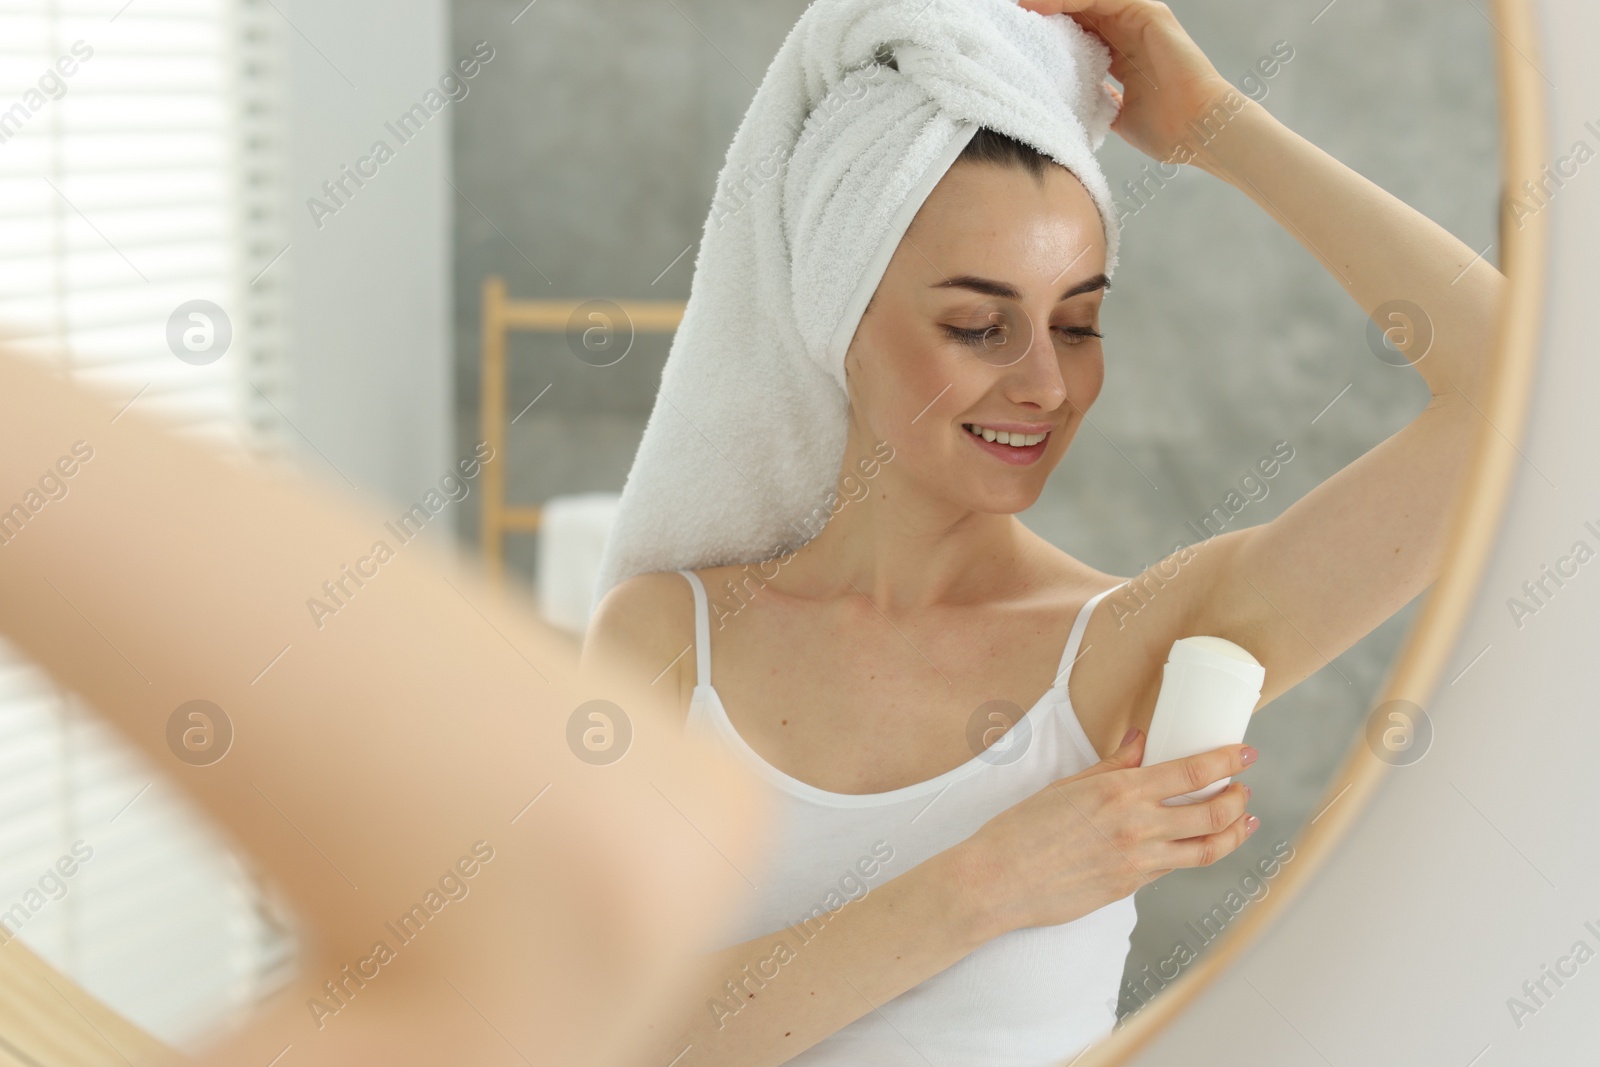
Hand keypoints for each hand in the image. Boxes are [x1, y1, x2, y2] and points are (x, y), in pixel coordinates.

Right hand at [953, 729, 1258, 935]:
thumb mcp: (1068, 785)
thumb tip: (1141, 740)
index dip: (1226, 761)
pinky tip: (1198, 844)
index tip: (1245, 753)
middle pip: (1213, 813)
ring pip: (1207, 849)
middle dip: (1238, 799)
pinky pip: (1174, 868)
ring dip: (1233, 833)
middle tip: (1244, 789)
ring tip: (1243, 821)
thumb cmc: (1023, 829)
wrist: (999, 880)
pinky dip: (1195, 853)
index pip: (1193, 773)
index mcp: (1121, 792)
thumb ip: (1112, 765)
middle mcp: (1138, 827)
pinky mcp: (1131, 887)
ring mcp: (1139, 862)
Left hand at [1017, 0, 1240, 165]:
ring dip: (1051, 2)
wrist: (1199, 131)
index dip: (1045, 33)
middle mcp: (1128, 32)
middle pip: (1077, 13)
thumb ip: (1096, 103)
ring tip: (1019, 8)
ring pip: (1086, 1)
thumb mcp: (1117, 115)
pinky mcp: (1147, 13)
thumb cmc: (1166, 131)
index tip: (1013, 40)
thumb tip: (1069, 110)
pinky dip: (1070, 0)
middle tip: (1007, 18)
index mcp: (1119, 54)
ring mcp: (1138, 20)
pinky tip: (1041, 5)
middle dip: (1043, 14)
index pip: (1075, 34)